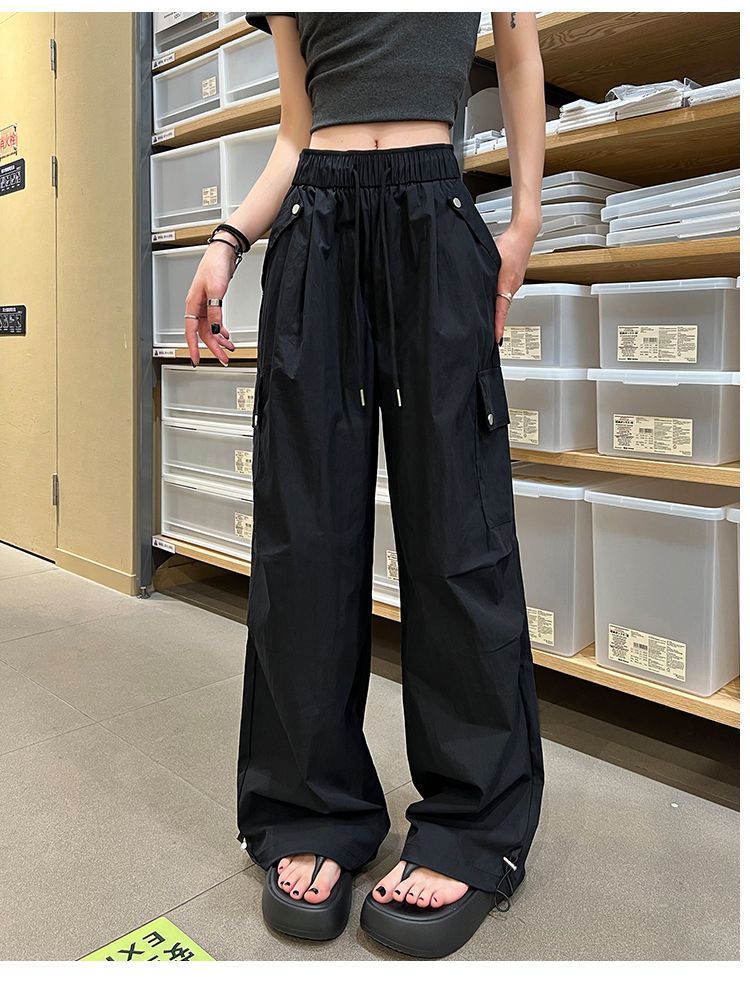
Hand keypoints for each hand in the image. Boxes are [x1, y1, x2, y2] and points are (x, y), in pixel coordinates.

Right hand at [184, 240, 238, 365]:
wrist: (223, 253)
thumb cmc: (214, 266)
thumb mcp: (216, 291)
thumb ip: (215, 313)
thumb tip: (215, 330)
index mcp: (192, 305)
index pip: (191, 332)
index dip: (193, 348)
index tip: (196, 360)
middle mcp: (197, 307)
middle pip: (204, 333)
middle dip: (213, 347)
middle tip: (223, 358)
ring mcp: (205, 305)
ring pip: (210, 329)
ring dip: (219, 340)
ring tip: (229, 349)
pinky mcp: (213, 302)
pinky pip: (215, 321)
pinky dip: (221, 330)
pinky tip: (226, 336)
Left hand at [491, 219, 539, 344]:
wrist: (524, 232)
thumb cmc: (510, 242)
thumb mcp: (492, 259)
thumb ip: (484, 274)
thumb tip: (475, 286)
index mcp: (507, 284)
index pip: (501, 311)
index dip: (498, 326)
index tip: (496, 339)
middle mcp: (513, 286)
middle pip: (503, 309)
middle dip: (497, 323)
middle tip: (490, 336)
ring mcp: (516, 283)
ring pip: (505, 301)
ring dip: (498, 311)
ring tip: (492, 322)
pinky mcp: (515, 278)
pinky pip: (507, 293)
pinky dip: (501, 300)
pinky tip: (495, 299)